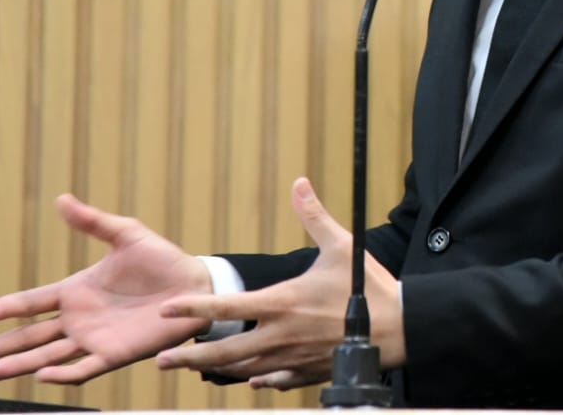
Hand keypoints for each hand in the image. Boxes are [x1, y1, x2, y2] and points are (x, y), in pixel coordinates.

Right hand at [0, 194, 212, 383]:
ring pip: (47, 357)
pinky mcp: (115, 354)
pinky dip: (63, 375)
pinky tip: (42, 375)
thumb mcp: (125, 234)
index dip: (2, 309)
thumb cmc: (162, 260)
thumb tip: (61, 198)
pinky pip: (84, 369)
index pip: (30, 302)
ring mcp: (94, 339)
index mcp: (76, 290)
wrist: (196, 285)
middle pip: (29, 337)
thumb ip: (92, 221)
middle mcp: (79, 319)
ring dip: (18, 366)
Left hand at [152, 177, 404, 389]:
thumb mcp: (341, 246)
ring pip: (246, 370)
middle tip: (164, 361)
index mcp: (282, 303)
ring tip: (198, 368)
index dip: (194, 308)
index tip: (167, 310)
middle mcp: (280, 335)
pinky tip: (252, 379)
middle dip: (191, 357)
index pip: (227, 306)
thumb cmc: (369, 286)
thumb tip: (300, 183)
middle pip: (225, 351)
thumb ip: (314, 216)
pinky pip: (276, 380)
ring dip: (219, 370)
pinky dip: (260, 380)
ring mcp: (293, 358)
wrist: (399, 328)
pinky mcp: (309, 372)